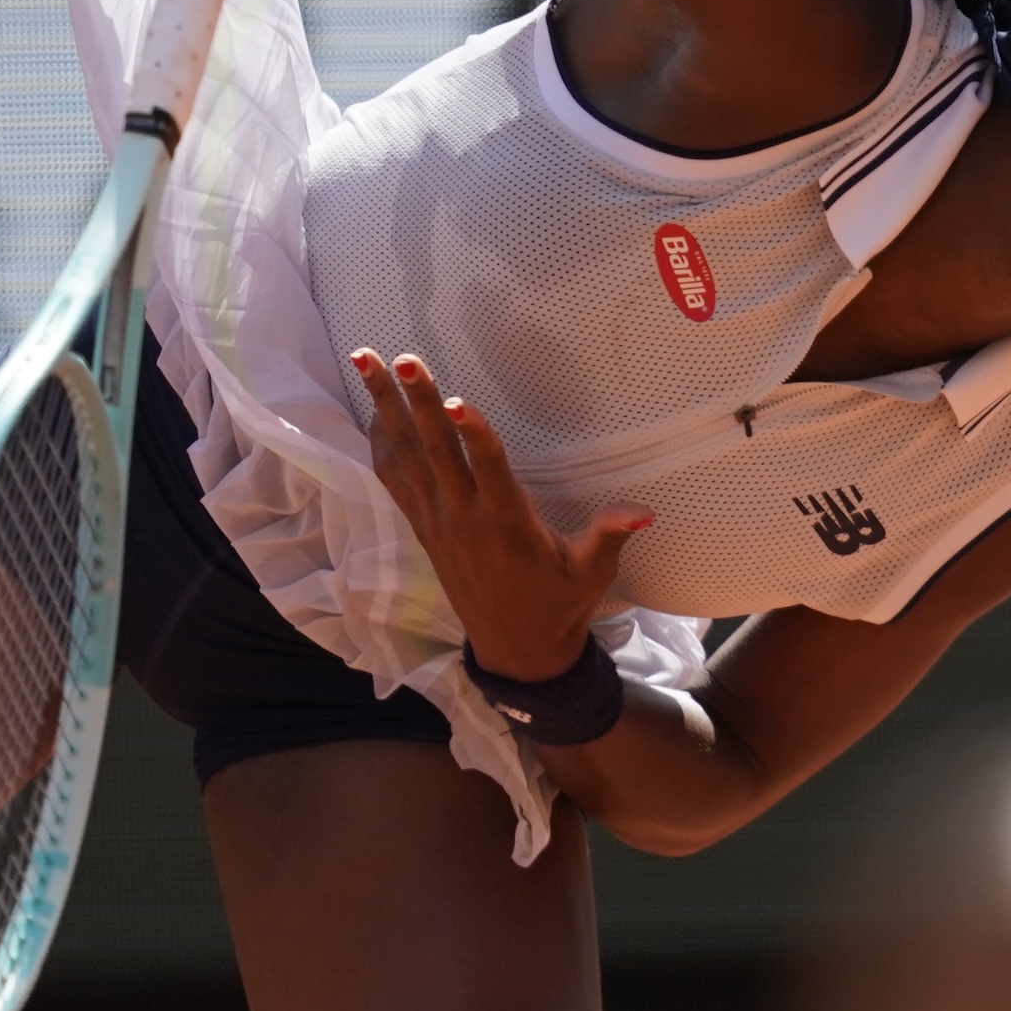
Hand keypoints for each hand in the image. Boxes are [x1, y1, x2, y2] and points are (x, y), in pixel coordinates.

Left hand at [350, 347, 651, 682]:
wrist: (516, 652)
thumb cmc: (559, 605)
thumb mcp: (592, 574)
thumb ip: (611, 536)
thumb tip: (643, 511)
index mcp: (507, 524)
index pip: (489, 469)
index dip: (475, 434)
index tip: (459, 401)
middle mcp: (464, 518)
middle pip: (437, 451)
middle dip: (419, 402)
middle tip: (402, 359)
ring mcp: (437, 522)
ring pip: (408, 457)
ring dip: (387, 409)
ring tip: (367, 362)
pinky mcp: (424, 528)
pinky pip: (396, 479)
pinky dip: (382, 442)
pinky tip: (374, 409)